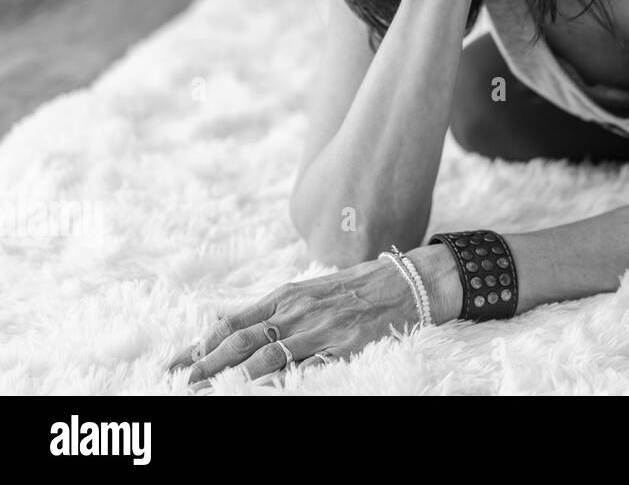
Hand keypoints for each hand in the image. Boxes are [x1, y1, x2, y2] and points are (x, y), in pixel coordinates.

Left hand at [165, 247, 451, 390]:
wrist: (409, 282)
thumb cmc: (362, 285)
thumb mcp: (314, 288)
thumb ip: (280, 307)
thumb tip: (239, 323)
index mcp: (289, 295)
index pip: (235, 321)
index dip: (203, 343)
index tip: (178, 360)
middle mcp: (300, 310)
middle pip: (244, 339)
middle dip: (208, 362)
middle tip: (181, 381)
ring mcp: (322, 329)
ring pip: (268, 354)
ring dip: (235, 373)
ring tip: (209, 388)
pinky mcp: (345, 346)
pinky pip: (308, 366)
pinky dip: (283, 379)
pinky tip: (264, 389)